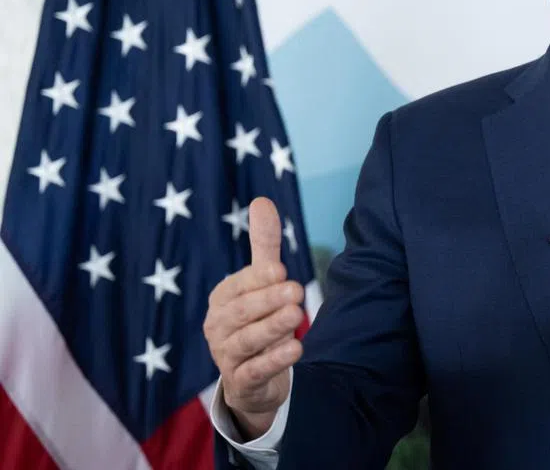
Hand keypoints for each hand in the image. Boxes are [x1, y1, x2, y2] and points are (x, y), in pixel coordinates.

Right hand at [203, 197, 304, 438]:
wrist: (252, 377)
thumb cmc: (257, 318)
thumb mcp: (261, 282)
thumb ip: (263, 245)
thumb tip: (262, 200)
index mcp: (222, 299)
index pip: (239, 285)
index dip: (259, 278)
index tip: (283, 270)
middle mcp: (219, 327)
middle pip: (241, 313)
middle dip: (268, 301)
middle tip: (297, 290)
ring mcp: (227, 356)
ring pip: (246, 342)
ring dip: (272, 328)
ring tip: (297, 316)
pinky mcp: (241, 382)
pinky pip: (255, 372)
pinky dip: (274, 361)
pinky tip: (296, 349)